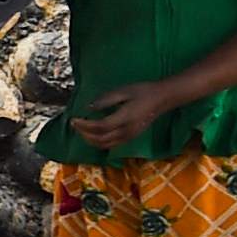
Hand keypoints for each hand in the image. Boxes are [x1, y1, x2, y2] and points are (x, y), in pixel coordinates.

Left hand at [71, 78, 185, 145]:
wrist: (162, 98)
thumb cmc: (143, 91)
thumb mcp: (124, 91)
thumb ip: (106, 100)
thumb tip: (89, 107)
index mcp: (125, 118)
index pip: (100, 127)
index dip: (85, 125)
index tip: (74, 119)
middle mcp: (127, 131)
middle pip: (100, 139)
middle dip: (84, 133)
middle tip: (74, 124)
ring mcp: (130, 136)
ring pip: (105, 145)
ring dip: (90, 140)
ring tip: (81, 131)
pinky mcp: (131, 137)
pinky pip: (112, 145)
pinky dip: (99, 142)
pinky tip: (94, 135)